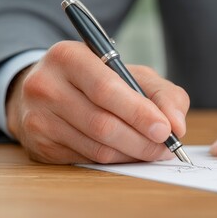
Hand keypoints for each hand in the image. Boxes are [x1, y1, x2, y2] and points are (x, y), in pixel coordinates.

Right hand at [6, 41, 189, 163]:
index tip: (166, 130)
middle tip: (166, 147)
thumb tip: (177, 126)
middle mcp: (46, 86)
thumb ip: (162, 93)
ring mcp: (39, 118)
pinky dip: (116, 160)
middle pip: (102, 124)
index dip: (139, 113)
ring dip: (133, 153)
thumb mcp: (132, 74)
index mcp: (69, 57)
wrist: (50, 89)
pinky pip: (88, 160)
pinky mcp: (41, 145)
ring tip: (153, 150)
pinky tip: (128, 152)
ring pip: (97, 148)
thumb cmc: (99, 80)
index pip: (106, 89)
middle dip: (142, 140)